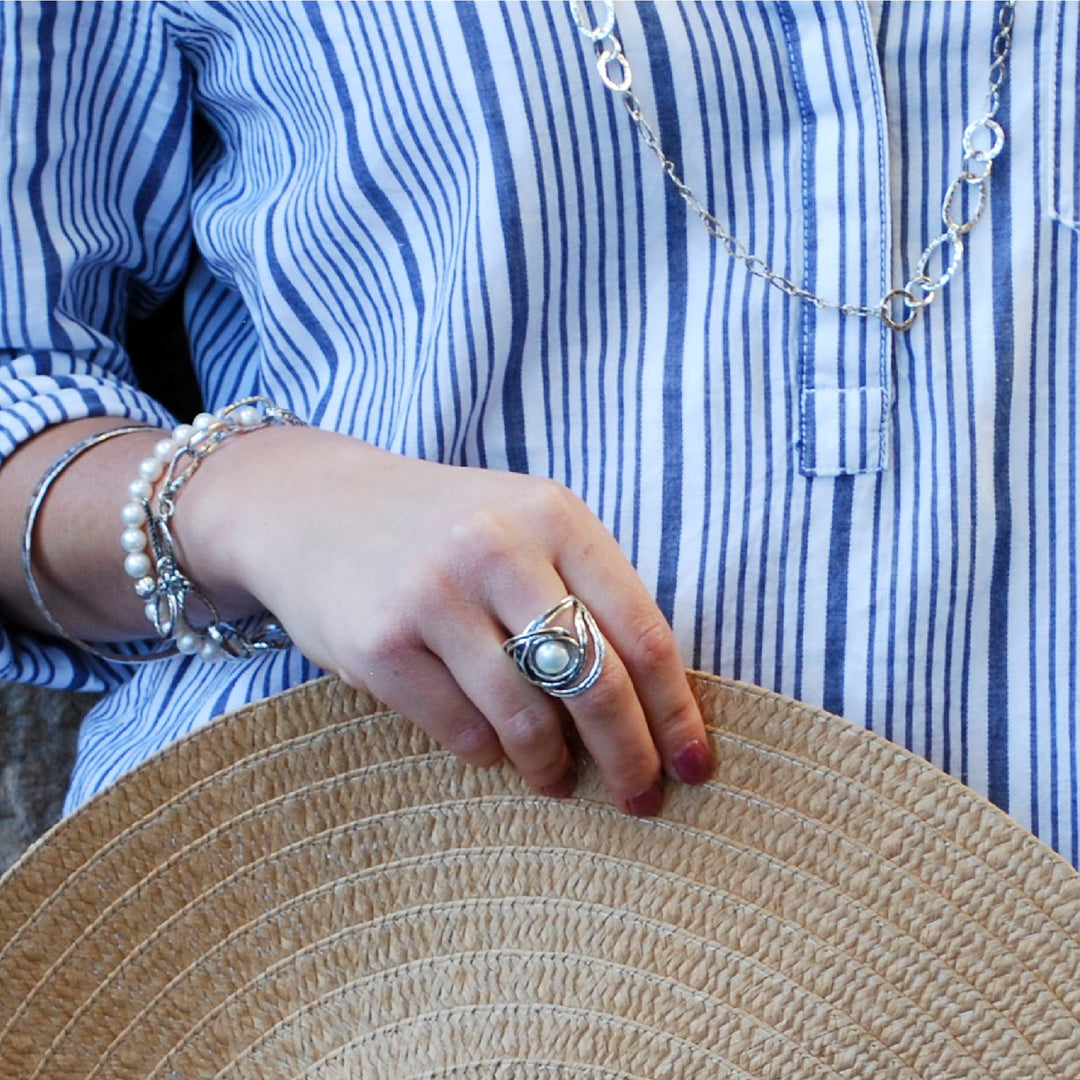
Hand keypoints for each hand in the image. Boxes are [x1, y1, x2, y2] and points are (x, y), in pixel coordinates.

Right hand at [177, 425, 711, 814]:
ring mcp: (433, 594)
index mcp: (554, 514)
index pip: (643, 630)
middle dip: (630, 756)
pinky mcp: (378, 643)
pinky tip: (490, 750)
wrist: (309, 505)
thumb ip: (582, 590)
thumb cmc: (438, 529)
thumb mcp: (520, 525)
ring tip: (556, 780)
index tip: (696, 766)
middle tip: (642, 800)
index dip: (677, 711)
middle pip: (595, 681)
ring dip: (552, 766)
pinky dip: (487, 753)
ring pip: (527, 716)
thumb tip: (651, 705)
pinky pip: (460, 730)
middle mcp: (497, 547)